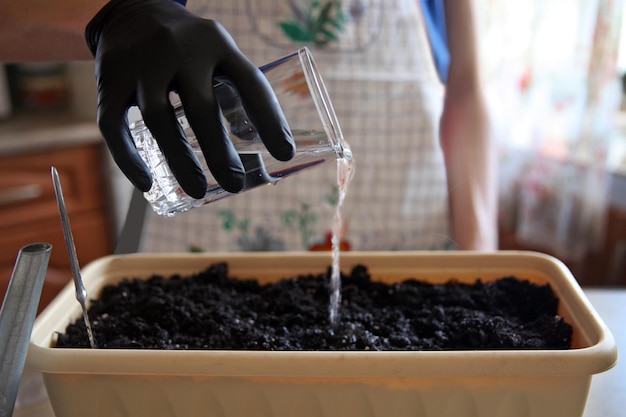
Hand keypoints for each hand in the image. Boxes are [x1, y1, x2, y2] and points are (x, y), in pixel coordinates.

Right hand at [86, 0, 294, 197]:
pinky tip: (146, 183)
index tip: (284, 154)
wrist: (131, 9)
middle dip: (219, 151)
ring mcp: (141, 63)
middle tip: (235, 184)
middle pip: (201, 107)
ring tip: (197, 192)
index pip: (250, 83)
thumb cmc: (187, 45)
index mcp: (217, 43)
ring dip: (179, 160)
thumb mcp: (216, 50)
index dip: (270, 120)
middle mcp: (180, 50)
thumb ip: (234, 88)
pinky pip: (114, 124)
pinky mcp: (110, 77)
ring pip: (158, 118)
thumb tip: (253, 143)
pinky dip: (129, 158)